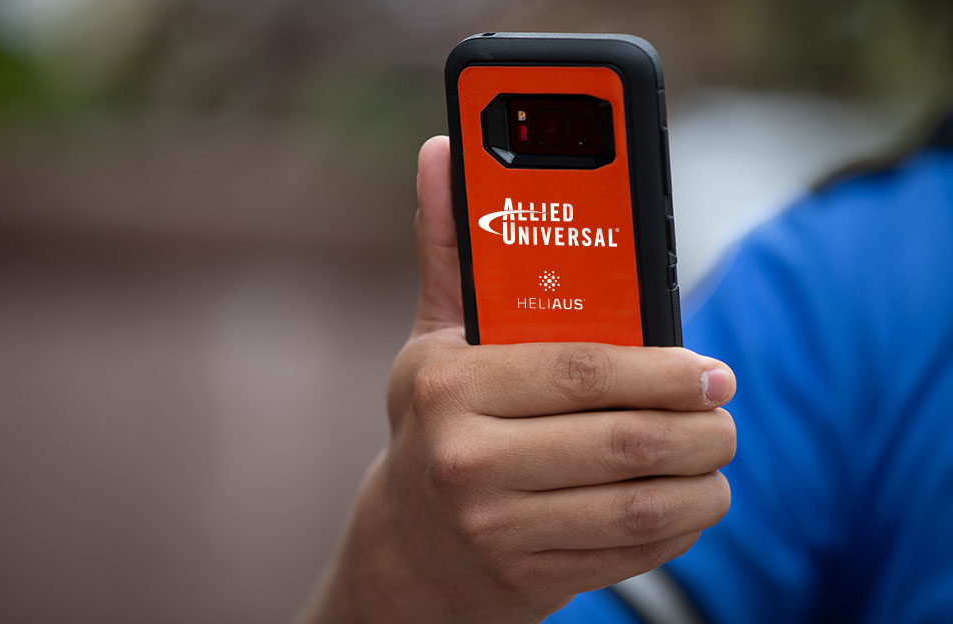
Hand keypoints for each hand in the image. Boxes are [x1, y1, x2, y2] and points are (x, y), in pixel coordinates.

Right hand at [300, 136, 735, 623]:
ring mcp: (496, 527)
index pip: (581, 370)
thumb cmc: (433, 424)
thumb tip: (442, 153)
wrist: (409, 548)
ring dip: (702, 479)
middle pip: (623, 441)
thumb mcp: (435, 340)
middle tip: (723, 410)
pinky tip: (686, 500)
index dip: (662, 369)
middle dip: (699, 426)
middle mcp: (466, 460)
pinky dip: (679, 526)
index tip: (711, 369)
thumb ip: (452, 250)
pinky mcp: (529, 577)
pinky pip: (631, 550)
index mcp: (448, 387)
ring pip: (639, 503)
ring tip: (716, 454)